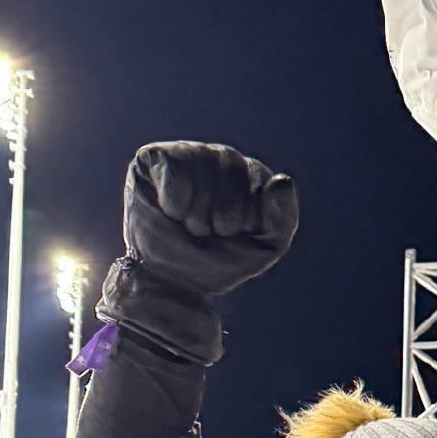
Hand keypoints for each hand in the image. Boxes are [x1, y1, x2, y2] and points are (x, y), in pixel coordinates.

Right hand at [100, 144, 299, 363]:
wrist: (171, 283)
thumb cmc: (218, 263)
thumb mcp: (264, 246)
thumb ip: (283, 216)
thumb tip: (282, 181)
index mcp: (253, 176)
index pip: (262, 180)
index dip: (249, 218)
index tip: (236, 236)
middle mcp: (222, 158)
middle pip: (232, 167)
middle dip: (222, 215)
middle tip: (209, 234)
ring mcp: (188, 153)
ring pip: (201, 163)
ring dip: (197, 211)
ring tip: (189, 226)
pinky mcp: (153, 158)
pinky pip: (174, 166)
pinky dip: (174, 201)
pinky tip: (169, 212)